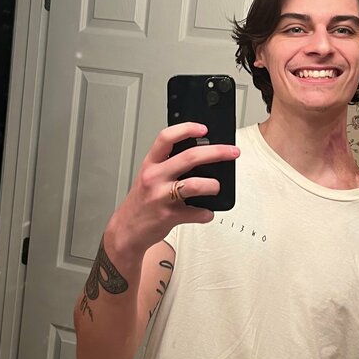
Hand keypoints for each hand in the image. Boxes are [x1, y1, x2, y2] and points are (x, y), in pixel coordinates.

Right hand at [108, 123, 239, 255]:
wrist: (127, 229)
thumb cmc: (142, 202)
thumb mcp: (149, 177)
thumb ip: (168, 165)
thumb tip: (201, 156)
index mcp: (150, 163)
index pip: (167, 137)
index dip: (187, 129)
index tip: (204, 128)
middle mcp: (154, 177)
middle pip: (189, 157)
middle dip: (216, 152)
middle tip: (232, 152)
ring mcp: (161, 196)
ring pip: (194, 185)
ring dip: (212, 185)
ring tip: (216, 187)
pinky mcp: (168, 216)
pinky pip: (196, 213)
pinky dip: (206, 213)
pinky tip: (205, 212)